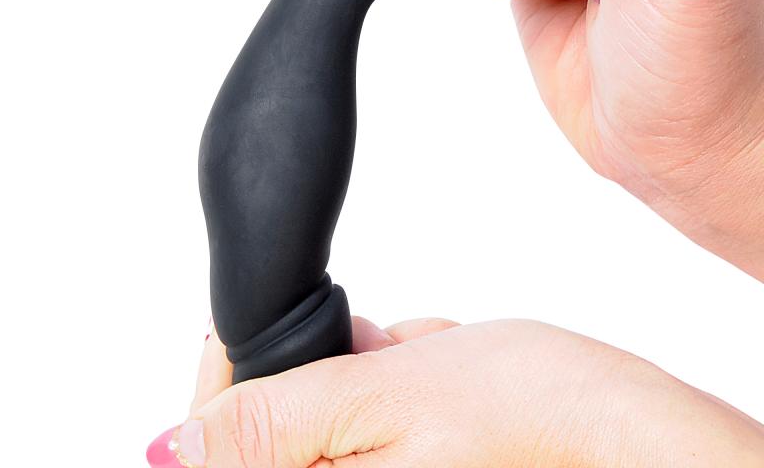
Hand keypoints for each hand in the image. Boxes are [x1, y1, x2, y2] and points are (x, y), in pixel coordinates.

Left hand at [148, 316, 763, 466]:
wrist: (608, 418)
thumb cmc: (519, 410)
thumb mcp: (380, 399)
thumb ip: (271, 425)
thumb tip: (175, 446)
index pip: (219, 457)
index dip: (216, 387)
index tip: (236, 330)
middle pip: (268, 434)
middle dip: (303, 372)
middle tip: (360, 343)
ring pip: (313, 413)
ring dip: (347, 368)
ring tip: (404, 354)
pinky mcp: (399, 466)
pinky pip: (353, 415)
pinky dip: (375, 375)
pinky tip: (416, 363)